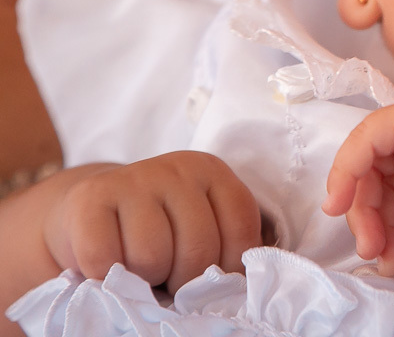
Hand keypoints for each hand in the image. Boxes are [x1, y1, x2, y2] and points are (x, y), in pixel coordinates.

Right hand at [43, 151, 261, 292]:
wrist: (87, 211)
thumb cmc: (154, 231)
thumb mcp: (197, 229)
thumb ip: (220, 248)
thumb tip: (230, 290)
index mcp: (214, 173)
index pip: (240, 228)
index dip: (228, 267)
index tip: (209, 278)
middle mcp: (178, 168)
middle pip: (199, 248)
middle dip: (184, 280)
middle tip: (169, 279)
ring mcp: (134, 178)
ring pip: (153, 257)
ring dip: (146, 280)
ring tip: (141, 271)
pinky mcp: (90, 197)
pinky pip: (105, 260)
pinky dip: (105, 278)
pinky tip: (108, 267)